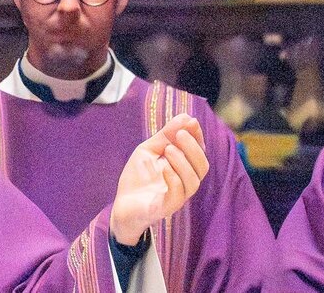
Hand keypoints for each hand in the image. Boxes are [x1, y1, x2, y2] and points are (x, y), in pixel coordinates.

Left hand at [110, 114, 209, 245]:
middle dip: (193, 147)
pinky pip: (178, 194)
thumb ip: (165, 136)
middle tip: (180, 134)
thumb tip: (186, 117)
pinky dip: (174, 178)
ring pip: (193, 181)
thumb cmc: (138, 178)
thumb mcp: (149, 150)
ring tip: (168, 149)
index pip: (200, 152)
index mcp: (184, 168)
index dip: (198, 137)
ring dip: (183, 162)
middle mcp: (185, 183)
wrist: (121, 205)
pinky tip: (163, 167)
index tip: (191, 122)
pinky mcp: (166, 207)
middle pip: (202, 166)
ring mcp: (177, 196)